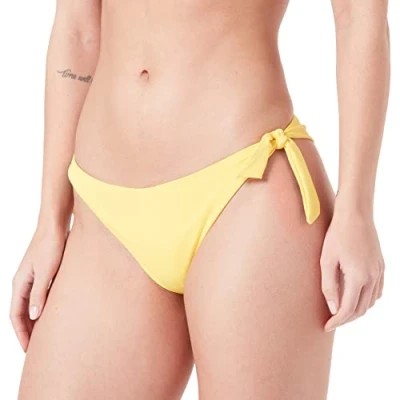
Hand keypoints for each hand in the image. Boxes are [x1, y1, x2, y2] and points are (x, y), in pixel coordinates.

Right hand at [10, 225, 68, 351]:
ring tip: (43, 336)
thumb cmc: (51, 245)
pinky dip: (42, 307)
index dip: (21, 333)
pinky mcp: (43, 272)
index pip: (16, 315)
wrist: (56, 224)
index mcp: (19, 283)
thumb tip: (33, 316)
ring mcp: (32, 277)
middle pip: (21, 312)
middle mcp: (23, 282)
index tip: (29, 350)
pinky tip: (52, 312)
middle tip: (36, 349)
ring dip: (34, 320)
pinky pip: (38, 296)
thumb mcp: (46, 271)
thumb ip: (40, 293)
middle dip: (26, 331)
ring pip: (30, 304)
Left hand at [320, 211, 383, 331]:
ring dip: (356, 310)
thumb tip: (333, 308)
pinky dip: (366, 300)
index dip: (336, 320)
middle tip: (331, 321)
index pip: (347, 309)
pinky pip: (377, 291)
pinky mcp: (381, 266)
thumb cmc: (337, 235)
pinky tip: (355, 297)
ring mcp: (380, 272)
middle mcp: (373, 277)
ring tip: (340, 311)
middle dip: (346, 319)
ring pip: (370, 302)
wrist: (355, 214)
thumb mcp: (326, 260)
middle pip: (361, 309)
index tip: (326, 326)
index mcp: (358, 277)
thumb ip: (329, 286)